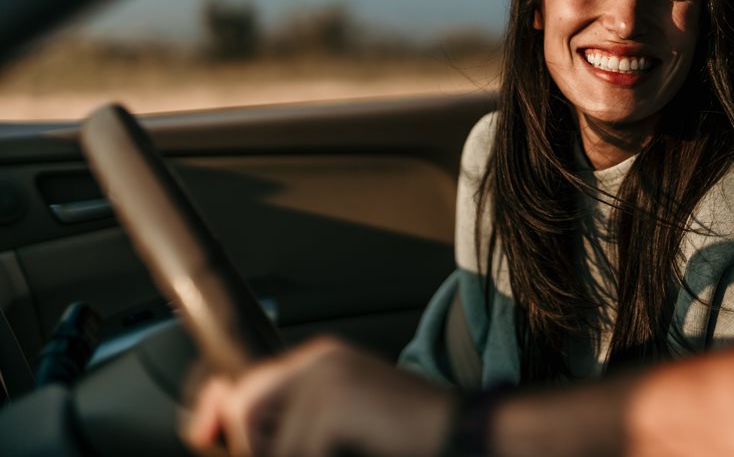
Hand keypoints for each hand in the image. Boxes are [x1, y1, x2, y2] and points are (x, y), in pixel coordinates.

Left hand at [185, 337, 456, 455]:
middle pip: (245, 408)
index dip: (216, 413)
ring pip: (264, 439)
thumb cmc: (403, 438)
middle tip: (306, 449)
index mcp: (321, 360)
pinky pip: (294, 454)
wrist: (461, 434)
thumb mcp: (336, 426)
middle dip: (256, 446)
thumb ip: (291, 424)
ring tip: (340, 449)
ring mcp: (326, 376)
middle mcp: (319, 358)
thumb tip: (223, 429)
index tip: (201, 432)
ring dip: (293, 453)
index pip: (244, 383)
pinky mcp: (332, 401)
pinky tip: (357, 450)